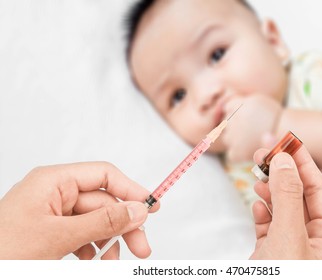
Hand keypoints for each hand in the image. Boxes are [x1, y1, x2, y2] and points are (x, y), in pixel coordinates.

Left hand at [0, 162, 158, 259]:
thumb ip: (102, 222)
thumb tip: (138, 210)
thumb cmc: (4, 253)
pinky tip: (92, 261)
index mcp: (53, 182)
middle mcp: (55, 193)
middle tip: (141, 248)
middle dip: (123, 226)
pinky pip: (82, 235)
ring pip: (95, 222)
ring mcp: (53, 213)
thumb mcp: (59, 237)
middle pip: (103, 203)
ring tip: (111, 263)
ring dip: (108, 242)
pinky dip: (92, 249)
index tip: (151, 207)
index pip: (103, 175)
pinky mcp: (51, 231)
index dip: (130, 189)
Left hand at [223, 95, 281, 161]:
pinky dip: (240, 154)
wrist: (289, 135)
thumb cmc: (273, 116)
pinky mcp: (237, 153)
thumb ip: (238, 102)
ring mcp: (233, 138)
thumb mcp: (256, 101)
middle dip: (236, 126)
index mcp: (237, 106)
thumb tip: (221, 107)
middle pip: (226, 123)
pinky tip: (251, 150)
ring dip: (235, 139)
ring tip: (252, 139)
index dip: (239, 112)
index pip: (228, 108)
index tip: (251, 116)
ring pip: (227, 138)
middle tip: (253, 128)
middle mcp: (233, 121)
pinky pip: (232, 154)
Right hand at [250, 146, 321, 258]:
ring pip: (282, 210)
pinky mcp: (271, 255)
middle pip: (299, 197)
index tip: (288, 142)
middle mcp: (313, 243)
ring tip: (257, 176)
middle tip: (263, 154)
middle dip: (281, 174)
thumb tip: (284, 161)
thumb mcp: (289, 236)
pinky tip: (258, 205)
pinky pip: (269, 226)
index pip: (319, 191)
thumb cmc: (282, 279)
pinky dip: (263, 213)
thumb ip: (288, 197)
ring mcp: (291, 249)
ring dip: (269, 191)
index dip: (303, 163)